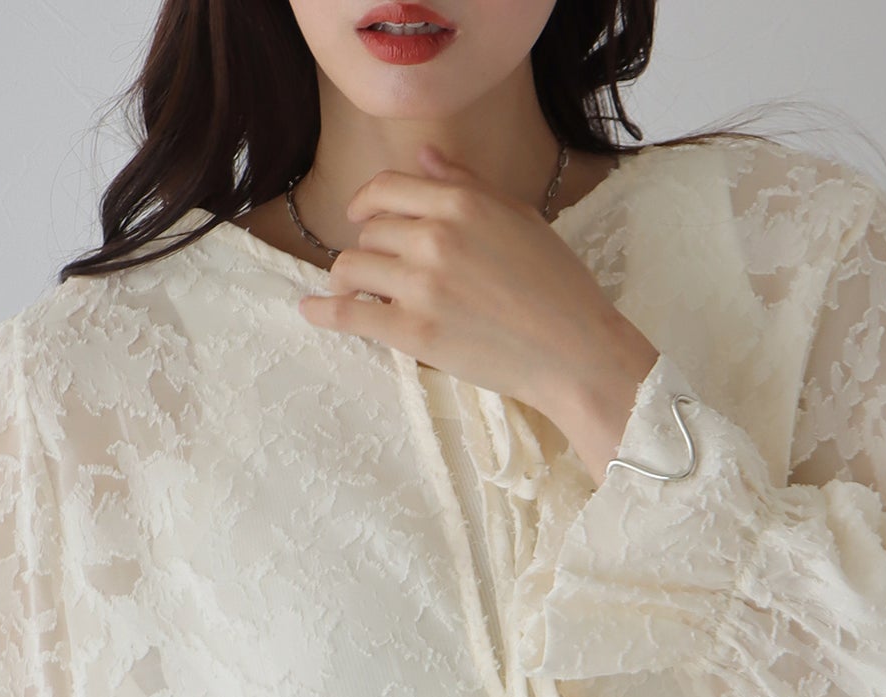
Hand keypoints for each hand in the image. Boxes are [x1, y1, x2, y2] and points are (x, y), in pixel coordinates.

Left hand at [297, 141, 656, 439]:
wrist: (575, 351)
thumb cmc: (558, 287)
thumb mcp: (518, 218)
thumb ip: (466, 185)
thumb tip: (426, 157)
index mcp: (461, 202)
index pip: (387, 190)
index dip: (366, 203)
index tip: (360, 217)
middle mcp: (435, 236)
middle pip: (369, 233)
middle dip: (370, 250)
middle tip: (379, 271)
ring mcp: (421, 285)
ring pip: (353, 269)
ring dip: (348, 280)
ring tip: (354, 292)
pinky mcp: (414, 332)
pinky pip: (350, 315)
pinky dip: (323, 311)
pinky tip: (310, 310)